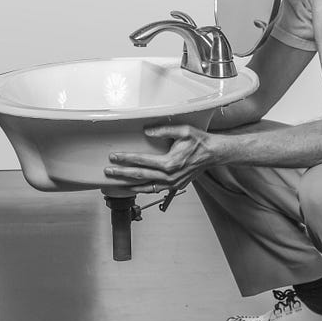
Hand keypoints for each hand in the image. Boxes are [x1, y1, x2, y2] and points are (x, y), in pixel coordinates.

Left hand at [105, 124, 219, 191]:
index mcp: (169, 163)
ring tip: (116, 183)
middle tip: (108, 172)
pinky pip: (156, 190)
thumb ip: (163, 130)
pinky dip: (144, 190)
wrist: (213, 154)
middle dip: (122, 173)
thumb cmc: (199, 142)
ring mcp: (172, 183)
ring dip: (130, 185)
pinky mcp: (175, 186)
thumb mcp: (183, 131)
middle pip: (140, 176)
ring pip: (146, 187)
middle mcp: (170, 176)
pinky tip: (135, 188)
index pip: (141, 161)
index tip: (114, 157)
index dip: (126, 159)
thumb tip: (147, 131)